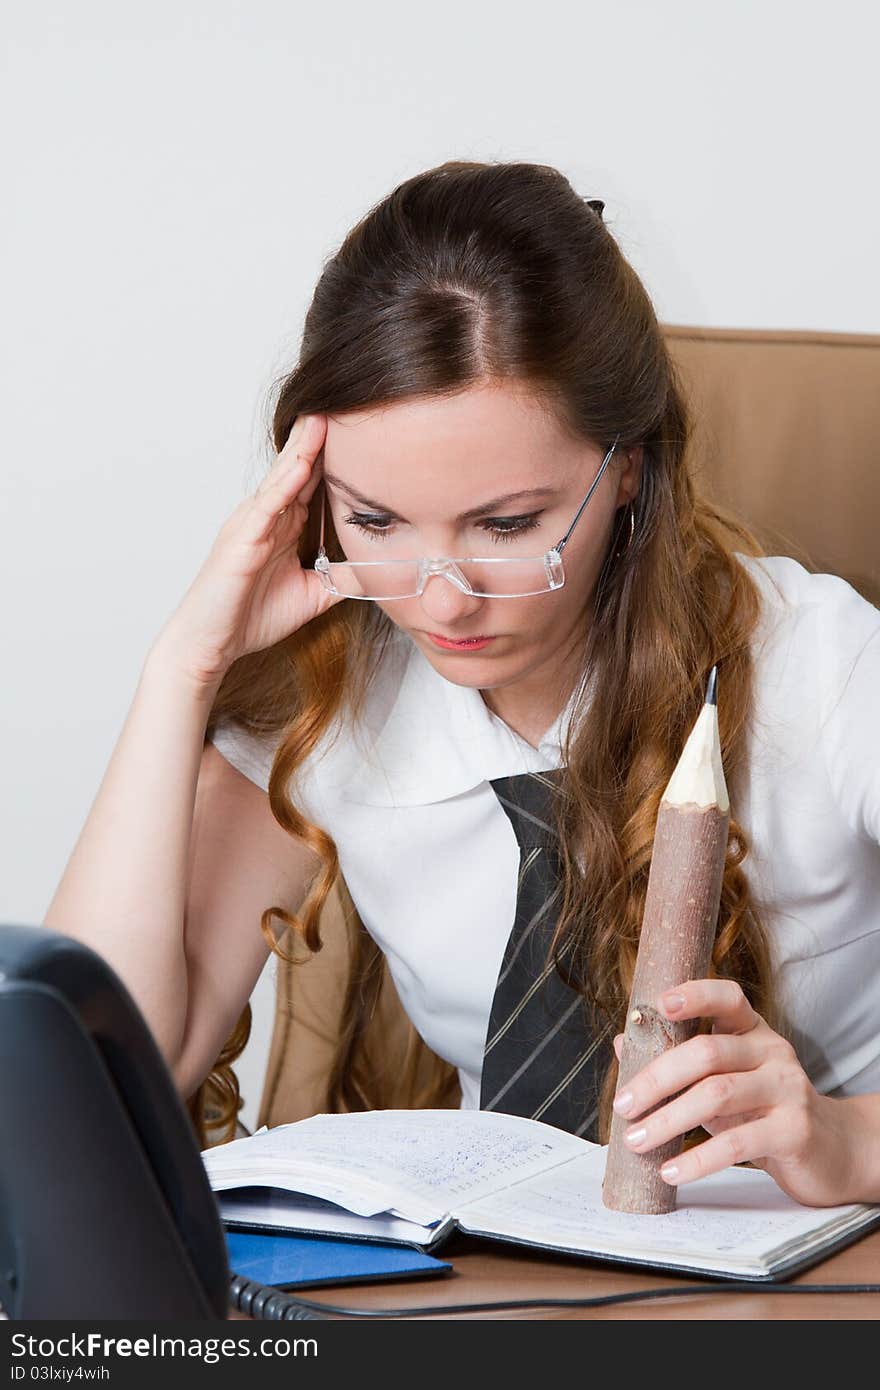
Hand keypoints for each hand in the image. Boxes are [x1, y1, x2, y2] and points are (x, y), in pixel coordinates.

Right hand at [155, 412, 345, 689]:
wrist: (209, 645)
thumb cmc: (248, 618)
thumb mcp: (311, 596)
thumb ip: (340, 580)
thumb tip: (377, 572)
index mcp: (281, 527)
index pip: (312, 483)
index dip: (334, 457)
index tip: (362, 431)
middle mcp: (265, 517)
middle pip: (298, 469)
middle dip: (319, 438)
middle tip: (344, 402)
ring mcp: (251, 524)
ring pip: (282, 478)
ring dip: (304, 448)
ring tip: (324, 416)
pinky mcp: (241, 539)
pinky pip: (267, 504)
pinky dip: (285, 482)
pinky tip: (303, 463)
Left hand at [610, 979, 858, 1205]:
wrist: (829, 1149)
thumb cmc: (762, 1108)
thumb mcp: (723, 1078)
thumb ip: (679, 1060)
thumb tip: (624, 1042)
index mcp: (752, 1031)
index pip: (727, 998)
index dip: (694, 995)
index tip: (660, 1003)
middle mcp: (772, 1052)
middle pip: (707, 1052)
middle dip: (656, 1079)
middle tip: (622, 1106)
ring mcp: (787, 1089)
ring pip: (717, 1095)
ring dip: (668, 1119)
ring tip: (636, 1140)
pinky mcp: (794, 1130)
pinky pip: (738, 1142)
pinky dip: (698, 1159)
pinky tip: (671, 1169)